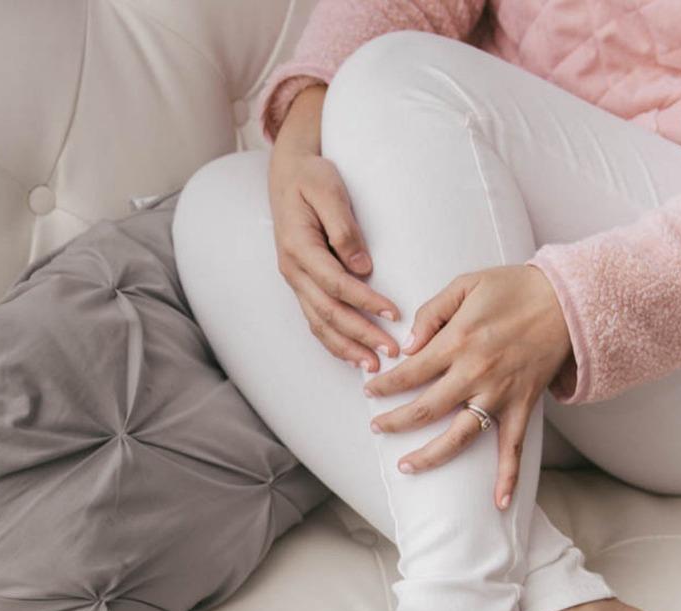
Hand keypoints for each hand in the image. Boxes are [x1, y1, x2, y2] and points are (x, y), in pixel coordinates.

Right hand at [268, 146, 401, 371]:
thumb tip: (362, 267)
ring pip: (320, 324)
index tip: (394, 313)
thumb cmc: (311, 178)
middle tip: (390, 352)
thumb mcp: (329, 190)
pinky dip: (334, 342)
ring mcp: (296, 281)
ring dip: (347, 348)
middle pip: (329, 313)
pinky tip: (353, 355)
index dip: (365, 302)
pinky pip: (316, 320)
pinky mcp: (302, 285)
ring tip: (372, 366)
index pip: (336, 284)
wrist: (286, 174)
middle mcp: (294, 271)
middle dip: (361, 335)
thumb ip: (344, 228)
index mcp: (299, 248)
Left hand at [362, 264, 573, 509]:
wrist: (568, 299)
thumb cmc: (514, 288)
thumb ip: (431, 312)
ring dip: (430, 456)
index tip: (369, 391)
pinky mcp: (522, 406)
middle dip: (394, 422)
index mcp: (456, 342)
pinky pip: (512, 448)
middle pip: (424, 410)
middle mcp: (474, 374)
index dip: (384, 385)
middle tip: (376, 427)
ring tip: (406, 467)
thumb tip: (407, 346)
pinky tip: (498, 503)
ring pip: (458, 437)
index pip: (408, 373)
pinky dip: (508, 477)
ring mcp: (498, 395)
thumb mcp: (465, 284)